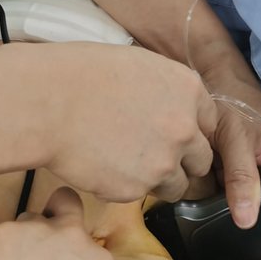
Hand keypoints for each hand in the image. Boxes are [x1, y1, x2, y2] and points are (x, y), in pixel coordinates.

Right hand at [8, 43, 216, 203]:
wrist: (50, 101)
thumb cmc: (85, 73)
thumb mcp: (141, 65)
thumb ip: (168, 91)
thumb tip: (172, 107)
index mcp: (188, 89)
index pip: (210, 122)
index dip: (190, 129)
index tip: (173, 133)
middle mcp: (185, 128)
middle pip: (201, 158)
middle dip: (181, 159)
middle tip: (151, 152)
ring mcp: (164, 162)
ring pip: (178, 184)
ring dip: (159, 178)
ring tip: (127, 162)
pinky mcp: (138, 189)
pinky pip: (143, 194)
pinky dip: (129, 186)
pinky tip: (105, 165)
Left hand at [197, 64, 260, 259]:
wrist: (202, 81)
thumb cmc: (231, 99)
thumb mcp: (237, 136)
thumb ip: (242, 175)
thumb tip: (247, 221)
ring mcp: (254, 182)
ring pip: (257, 226)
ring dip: (245, 254)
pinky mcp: (230, 185)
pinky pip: (233, 216)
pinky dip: (225, 239)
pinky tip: (211, 257)